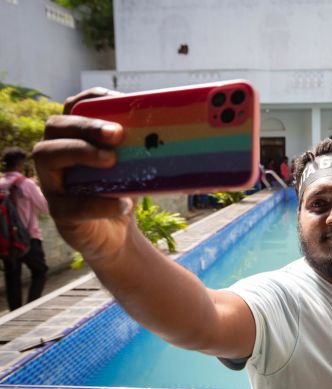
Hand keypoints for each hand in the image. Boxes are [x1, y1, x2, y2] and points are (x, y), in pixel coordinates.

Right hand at [32, 88, 134, 263]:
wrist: (117, 237)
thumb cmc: (123, 192)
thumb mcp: (133, 166)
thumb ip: (141, 148)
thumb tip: (176, 128)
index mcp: (75, 139)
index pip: (72, 108)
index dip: (89, 99)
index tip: (115, 100)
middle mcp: (56, 155)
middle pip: (55, 126)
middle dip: (86, 125)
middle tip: (117, 133)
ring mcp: (52, 183)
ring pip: (47, 156)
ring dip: (81, 152)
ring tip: (112, 161)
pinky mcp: (59, 212)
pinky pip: (70, 204)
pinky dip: (99, 203)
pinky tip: (122, 203)